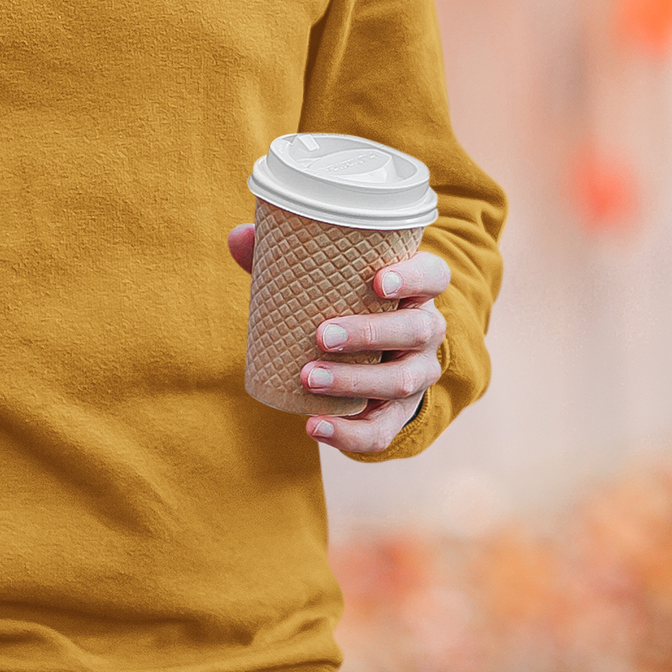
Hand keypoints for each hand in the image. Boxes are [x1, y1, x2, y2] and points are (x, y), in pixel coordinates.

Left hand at [227, 224, 448, 453]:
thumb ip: (285, 257)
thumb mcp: (323, 279)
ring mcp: (417, 373)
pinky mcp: (398, 413)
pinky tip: (314, 426)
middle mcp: (425, 330)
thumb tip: (239, 237)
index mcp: (414, 290)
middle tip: (323, 335)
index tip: (377, 281)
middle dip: (370, 334)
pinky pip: (383, 430)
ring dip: (355, 381)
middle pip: (418, 330)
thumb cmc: (341, 302)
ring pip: (401, 380)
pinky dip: (349, 434)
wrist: (366, 357)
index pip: (433, 275)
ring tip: (309, 378)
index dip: (414, 277)